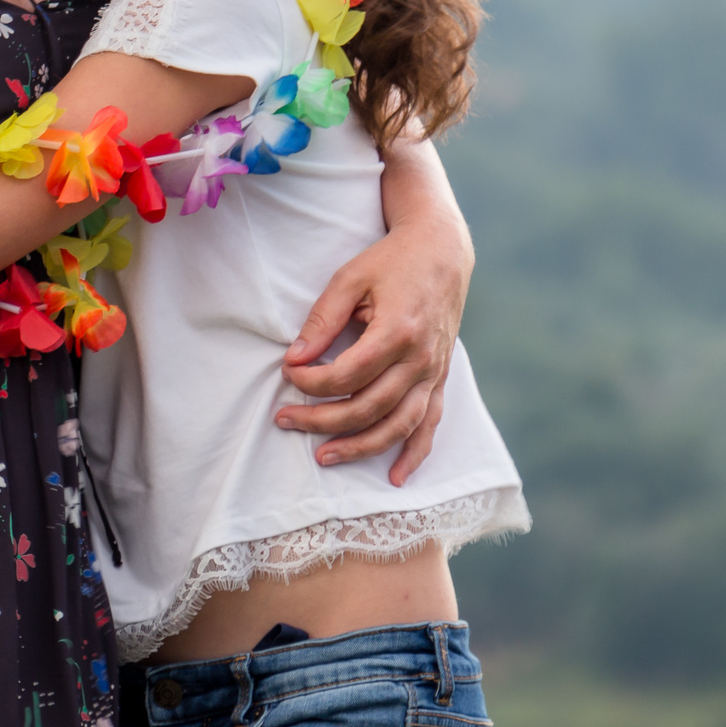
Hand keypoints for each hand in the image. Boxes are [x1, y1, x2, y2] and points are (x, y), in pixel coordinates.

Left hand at [273, 215, 470, 486]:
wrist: (442, 250)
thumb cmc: (391, 261)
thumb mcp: (349, 279)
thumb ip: (321, 320)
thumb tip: (293, 358)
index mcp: (398, 331)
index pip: (347, 374)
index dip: (312, 381)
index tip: (287, 373)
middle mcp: (420, 359)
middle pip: (368, 407)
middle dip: (321, 420)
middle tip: (284, 420)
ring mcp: (433, 372)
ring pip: (398, 425)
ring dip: (360, 447)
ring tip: (323, 456)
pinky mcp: (439, 377)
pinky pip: (430, 423)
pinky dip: (414, 453)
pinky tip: (394, 476)